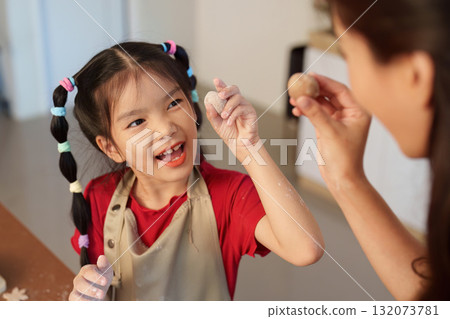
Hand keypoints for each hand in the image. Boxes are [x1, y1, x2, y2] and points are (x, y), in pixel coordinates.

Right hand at [68, 255, 112, 300]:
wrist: (100, 290)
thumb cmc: (102, 279)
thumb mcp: (106, 271)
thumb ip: (104, 265)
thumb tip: (102, 257)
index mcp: (86, 271)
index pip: (87, 272)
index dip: (95, 276)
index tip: (105, 281)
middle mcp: (79, 280)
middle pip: (80, 284)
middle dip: (91, 289)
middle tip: (101, 293)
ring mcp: (76, 290)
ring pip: (74, 295)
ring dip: (85, 300)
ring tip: (96, 301)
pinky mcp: (75, 300)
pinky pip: (74, 303)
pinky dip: (81, 304)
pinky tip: (91, 305)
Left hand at [204, 78, 258, 160]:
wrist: (239, 144)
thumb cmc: (230, 133)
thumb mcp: (216, 124)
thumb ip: (212, 114)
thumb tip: (208, 104)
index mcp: (228, 103)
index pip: (224, 91)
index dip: (221, 84)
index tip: (216, 81)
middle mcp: (237, 103)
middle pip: (234, 89)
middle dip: (226, 90)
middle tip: (220, 96)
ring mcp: (245, 106)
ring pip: (238, 98)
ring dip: (229, 107)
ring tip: (224, 116)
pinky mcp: (251, 112)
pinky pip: (242, 109)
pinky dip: (233, 115)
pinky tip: (229, 122)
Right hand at [290, 73, 371, 187]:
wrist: (342, 177)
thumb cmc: (344, 158)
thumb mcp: (329, 132)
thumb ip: (315, 113)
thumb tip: (302, 98)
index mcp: (359, 111)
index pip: (341, 90)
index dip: (325, 81)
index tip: (310, 76)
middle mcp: (350, 113)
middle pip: (330, 94)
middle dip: (314, 90)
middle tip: (299, 84)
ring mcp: (339, 120)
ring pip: (321, 104)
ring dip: (308, 101)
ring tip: (294, 99)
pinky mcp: (329, 127)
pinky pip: (316, 113)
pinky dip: (307, 110)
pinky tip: (297, 110)